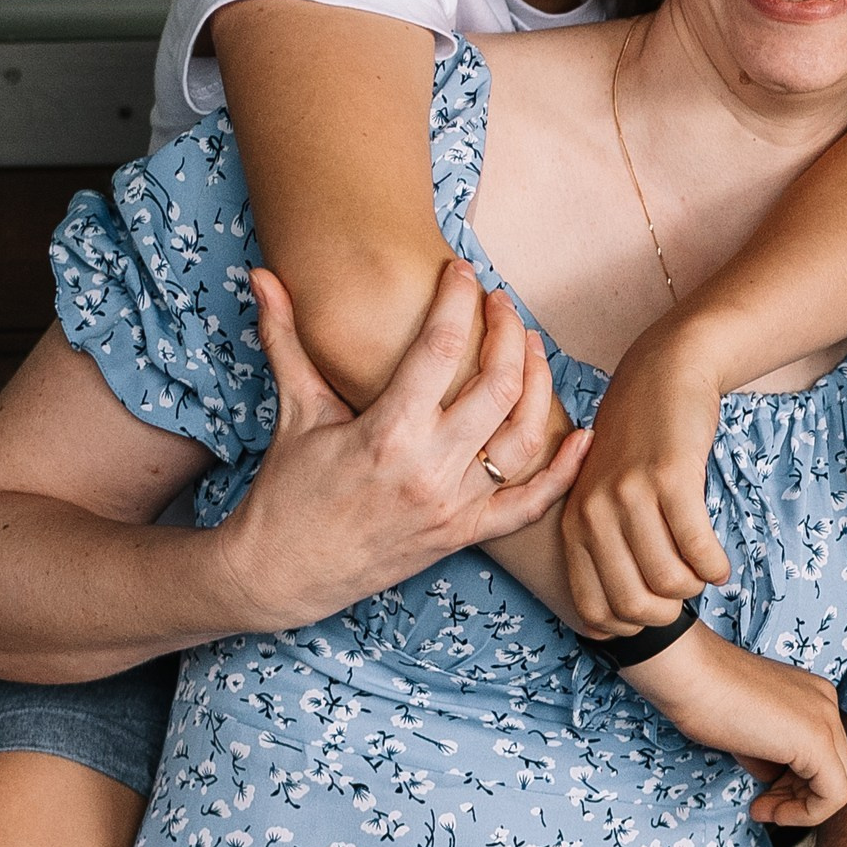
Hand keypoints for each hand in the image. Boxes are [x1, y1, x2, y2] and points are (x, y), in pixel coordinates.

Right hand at [212, 262, 589, 631]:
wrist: (281, 575)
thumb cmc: (286, 490)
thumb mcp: (293, 411)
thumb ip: (285, 338)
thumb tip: (262, 275)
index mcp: (386, 433)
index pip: (439, 349)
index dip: (457, 301)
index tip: (462, 271)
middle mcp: (429, 469)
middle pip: (497, 386)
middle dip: (507, 333)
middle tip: (501, 303)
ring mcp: (453, 506)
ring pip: (523, 437)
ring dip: (539, 385)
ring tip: (531, 346)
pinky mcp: (464, 535)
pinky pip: (529, 505)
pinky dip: (563, 472)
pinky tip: (584, 436)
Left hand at [561, 317, 731, 635]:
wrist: (664, 374)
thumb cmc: (639, 444)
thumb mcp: (604, 495)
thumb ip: (604, 549)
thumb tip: (616, 626)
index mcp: (573, 524)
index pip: (593, 611)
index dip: (630, 627)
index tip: (654, 611)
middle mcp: (595, 512)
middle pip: (634, 604)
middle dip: (668, 613)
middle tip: (685, 593)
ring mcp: (631, 494)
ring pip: (670, 581)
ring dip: (695, 586)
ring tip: (704, 570)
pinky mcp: (671, 477)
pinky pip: (698, 548)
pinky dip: (715, 567)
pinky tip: (720, 563)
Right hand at [628, 627, 846, 826]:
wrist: (689, 674)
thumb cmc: (706, 698)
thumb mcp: (749, 732)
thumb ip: (771, 754)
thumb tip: (775, 781)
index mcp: (815, 696)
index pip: (823, 756)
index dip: (794, 786)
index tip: (761, 795)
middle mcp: (828, 704)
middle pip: (835, 772)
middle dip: (798, 799)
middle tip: (761, 806)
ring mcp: (827, 719)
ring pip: (840, 787)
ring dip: (800, 809)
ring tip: (761, 808)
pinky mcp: (817, 740)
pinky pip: (834, 795)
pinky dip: (804, 814)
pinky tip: (768, 809)